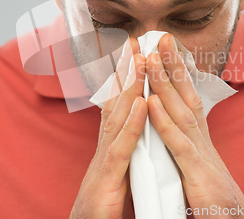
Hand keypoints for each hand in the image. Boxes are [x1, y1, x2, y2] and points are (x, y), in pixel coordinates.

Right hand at [70, 38, 146, 218]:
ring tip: (142, 59)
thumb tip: (133, 134)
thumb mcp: (115, 172)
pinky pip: (122, 147)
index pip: (118, 105)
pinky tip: (142, 102)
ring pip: (118, 116)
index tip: (136, 53)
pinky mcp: (107, 179)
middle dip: (126, 70)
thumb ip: (123, 151)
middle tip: (136, 40)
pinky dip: (132, 123)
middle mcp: (105, 146)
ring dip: (130, 86)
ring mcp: (104, 160)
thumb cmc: (100, 207)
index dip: (126, 79)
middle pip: (115, 102)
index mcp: (111, 145)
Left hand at [146, 34, 243, 218]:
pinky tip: (151, 101)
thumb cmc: (212, 193)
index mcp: (198, 136)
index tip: (164, 48)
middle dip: (173, 64)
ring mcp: (200, 153)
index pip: (187, 96)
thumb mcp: (197, 161)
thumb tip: (175, 121)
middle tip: (160, 36)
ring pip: (181, 111)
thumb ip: (185, 140)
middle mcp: (201, 137)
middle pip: (186, 94)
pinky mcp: (196, 172)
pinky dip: (164, 122)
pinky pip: (178, 143)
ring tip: (150, 57)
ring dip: (165, 83)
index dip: (177, 72)